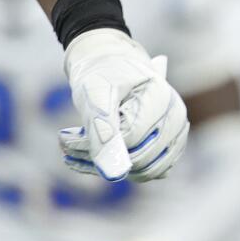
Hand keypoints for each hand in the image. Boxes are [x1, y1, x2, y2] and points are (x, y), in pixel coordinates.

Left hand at [58, 29, 188, 182]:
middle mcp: (176, 120)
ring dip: (103, 166)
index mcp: (162, 99)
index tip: (64, 136)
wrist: (111, 66)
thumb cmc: (102, 74)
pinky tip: (84, 157)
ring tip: (71, 150)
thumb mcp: (94, 94)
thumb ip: (102, 130)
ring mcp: (175, 137)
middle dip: (96, 156)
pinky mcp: (167, 150)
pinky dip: (113, 167)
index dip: (96, 142)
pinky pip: (143, 171)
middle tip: (64, 145)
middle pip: (139, 159)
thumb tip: (113, 174)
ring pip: (141, 171)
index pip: (131, 139)